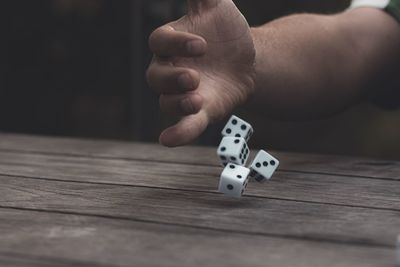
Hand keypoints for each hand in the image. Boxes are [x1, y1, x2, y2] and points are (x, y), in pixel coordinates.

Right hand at [147, 0, 255, 146]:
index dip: (177, 43)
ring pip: (167, 104)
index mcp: (172, 44)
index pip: (161, 42)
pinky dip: (177, 133)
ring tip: (197, 100)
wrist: (246, 61)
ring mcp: (183, 94)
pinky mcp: (198, 113)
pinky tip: (169, 140)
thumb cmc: (227, 32)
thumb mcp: (217, 5)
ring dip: (177, 105)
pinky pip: (183, 126)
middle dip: (172, 79)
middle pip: (156, 77)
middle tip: (194, 77)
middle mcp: (170, 71)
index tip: (201, 44)